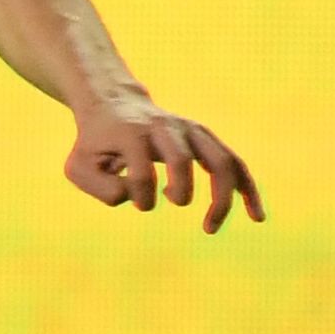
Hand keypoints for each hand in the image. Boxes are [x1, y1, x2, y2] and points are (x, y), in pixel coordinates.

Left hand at [66, 93, 263, 231]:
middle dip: (180, 191)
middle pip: (181, 159)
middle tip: (175, 205)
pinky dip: (248, 189)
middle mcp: (164, 128)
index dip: (139, 194)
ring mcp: (190, 130)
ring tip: (209, 227)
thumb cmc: (95, 144)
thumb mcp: (78, 167)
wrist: (114, 106)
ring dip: (223, 196)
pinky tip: (256, 217)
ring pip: (220, 159)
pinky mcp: (206, 139)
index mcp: (130, 133)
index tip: (137, 202)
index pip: (140, 169)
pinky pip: (235, 163)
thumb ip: (99, 188)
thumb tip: (136, 197)